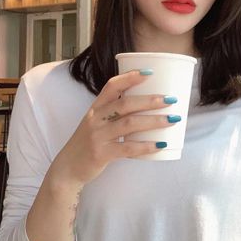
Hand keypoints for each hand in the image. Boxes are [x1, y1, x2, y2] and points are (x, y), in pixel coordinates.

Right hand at [54, 69, 177, 186]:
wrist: (68, 168)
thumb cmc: (88, 143)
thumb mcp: (96, 123)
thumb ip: (115, 114)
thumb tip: (146, 106)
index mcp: (96, 108)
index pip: (111, 86)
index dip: (130, 77)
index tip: (149, 72)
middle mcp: (95, 119)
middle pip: (125, 104)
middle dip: (150, 100)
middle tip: (170, 99)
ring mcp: (97, 136)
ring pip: (129, 124)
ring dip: (153, 121)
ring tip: (172, 119)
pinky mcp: (101, 153)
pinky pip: (127, 148)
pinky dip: (146, 146)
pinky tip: (160, 144)